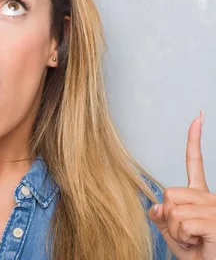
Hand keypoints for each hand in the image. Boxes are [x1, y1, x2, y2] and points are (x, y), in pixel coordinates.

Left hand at [149, 111, 215, 258]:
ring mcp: (215, 207)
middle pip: (169, 192)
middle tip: (185, 233)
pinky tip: (199, 242)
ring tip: (193, 239)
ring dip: (175, 230)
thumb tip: (155, 205)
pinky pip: (181, 222)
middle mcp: (210, 197)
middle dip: (168, 215)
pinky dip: (182, 237)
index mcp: (201, 197)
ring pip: (172, 208)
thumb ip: (162, 217)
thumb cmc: (198, 254)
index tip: (197, 118)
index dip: (194, 140)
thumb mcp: (174, 234)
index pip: (195, 163)